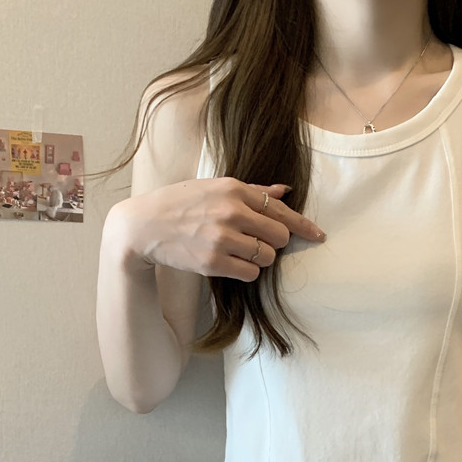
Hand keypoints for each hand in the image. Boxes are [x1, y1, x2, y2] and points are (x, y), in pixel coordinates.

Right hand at [111, 177, 325, 280]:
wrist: (143, 225)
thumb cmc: (180, 204)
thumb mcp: (214, 187)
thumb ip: (252, 190)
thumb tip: (285, 190)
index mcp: (233, 189)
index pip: (280, 209)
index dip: (303, 226)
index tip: (318, 235)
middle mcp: (230, 211)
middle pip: (279, 236)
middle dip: (275, 242)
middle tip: (257, 242)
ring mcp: (221, 237)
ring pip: (267, 257)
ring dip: (260, 259)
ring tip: (240, 251)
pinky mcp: (213, 262)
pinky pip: (251, 273)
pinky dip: (247, 271)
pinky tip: (231, 263)